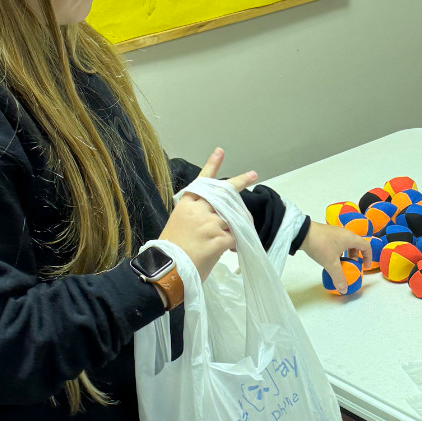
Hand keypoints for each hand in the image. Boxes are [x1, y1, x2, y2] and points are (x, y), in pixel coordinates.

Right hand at [160, 148, 258, 280]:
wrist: (168, 269)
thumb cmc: (171, 251)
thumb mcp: (178, 224)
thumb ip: (195, 216)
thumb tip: (213, 217)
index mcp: (187, 205)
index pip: (201, 182)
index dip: (212, 166)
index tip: (220, 151)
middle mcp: (200, 210)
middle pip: (225, 194)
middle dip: (241, 182)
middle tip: (253, 174)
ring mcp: (211, 223)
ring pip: (233, 218)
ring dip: (238, 226)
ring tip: (231, 238)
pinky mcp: (220, 239)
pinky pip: (235, 237)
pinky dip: (236, 244)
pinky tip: (230, 251)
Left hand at [301, 220, 370, 292]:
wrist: (302, 233)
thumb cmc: (320, 245)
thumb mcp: (331, 264)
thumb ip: (339, 277)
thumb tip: (344, 289)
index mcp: (350, 238)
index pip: (366, 246)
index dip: (368, 257)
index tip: (365, 266)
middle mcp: (345, 233)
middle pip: (356, 245)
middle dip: (356, 257)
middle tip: (352, 266)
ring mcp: (335, 232)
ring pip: (346, 244)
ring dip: (346, 254)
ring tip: (341, 263)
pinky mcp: (327, 234)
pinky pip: (338, 243)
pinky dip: (338, 251)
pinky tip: (330, 258)